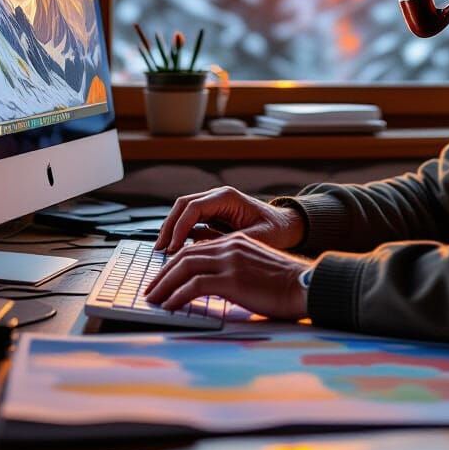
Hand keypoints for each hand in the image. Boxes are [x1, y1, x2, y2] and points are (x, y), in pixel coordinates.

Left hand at [145, 232, 311, 318]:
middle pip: (184, 256)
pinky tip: (170, 307)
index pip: (195, 249)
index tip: (163, 279)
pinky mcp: (232, 279)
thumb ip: (235, 270)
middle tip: (150, 291)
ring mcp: (231, 261)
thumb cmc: (285, 284)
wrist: (305, 285)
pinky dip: (177, 296)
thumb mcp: (256, 268)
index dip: (174, 264)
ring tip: (154, 300)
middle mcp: (230, 246)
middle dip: (162, 274)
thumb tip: (213, 286)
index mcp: (235, 242)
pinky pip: (194, 286)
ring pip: (184, 268)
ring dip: (164, 285)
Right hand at [153, 186, 304, 252]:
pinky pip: (190, 221)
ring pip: (183, 212)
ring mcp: (213, 205)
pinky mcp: (212, 216)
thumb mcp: (256, 238)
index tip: (173, 248)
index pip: (193, 208)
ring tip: (164, 251)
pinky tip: (175, 251)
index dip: (180, 227)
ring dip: (172, 230)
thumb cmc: (276, 230)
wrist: (287, 226)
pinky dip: (180, 234)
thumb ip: (230, 242)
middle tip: (161, 249)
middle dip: (169, 227)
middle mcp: (217, 197)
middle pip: (182, 206)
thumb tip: (203, 251)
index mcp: (227, 198)